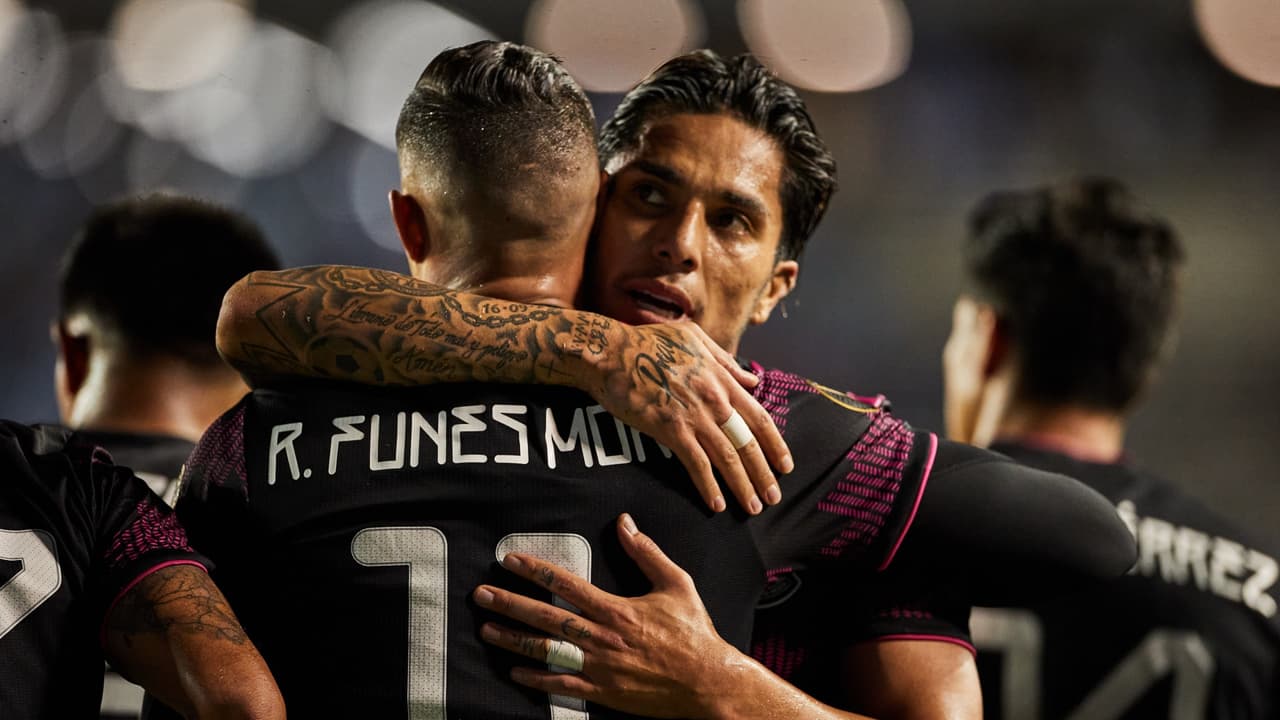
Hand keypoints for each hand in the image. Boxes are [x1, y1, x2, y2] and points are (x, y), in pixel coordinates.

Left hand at [473, 514, 748, 718]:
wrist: (708, 682)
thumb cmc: (694, 633)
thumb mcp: (675, 584)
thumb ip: (647, 553)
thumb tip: (626, 523)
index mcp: (616, 609)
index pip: (566, 584)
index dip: (535, 570)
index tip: (510, 560)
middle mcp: (602, 637)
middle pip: (546, 616)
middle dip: (510, 603)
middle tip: (482, 594)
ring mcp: (600, 667)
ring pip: (546, 650)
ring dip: (513, 639)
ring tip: (486, 630)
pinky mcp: (603, 692)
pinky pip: (562, 685)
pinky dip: (536, 678)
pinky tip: (515, 671)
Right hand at [575, 318, 791, 513]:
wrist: (610, 352)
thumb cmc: (647, 342)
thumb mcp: (694, 338)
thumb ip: (726, 361)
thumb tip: (753, 380)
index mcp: (721, 378)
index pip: (759, 417)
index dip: (775, 444)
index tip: (785, 465)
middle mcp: (714, 399)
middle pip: (748, 442)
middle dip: (764, 474)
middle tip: (774, 497)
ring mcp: (693, 415)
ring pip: (727, 458)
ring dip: (743, 486)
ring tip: (753, 507)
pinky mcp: (670, 429)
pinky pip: (697, 464)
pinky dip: (709, 486)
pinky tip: (716, 504)